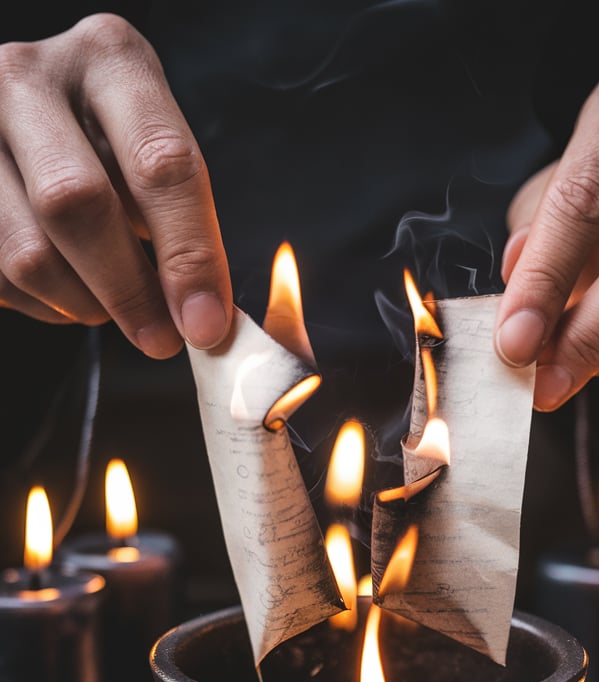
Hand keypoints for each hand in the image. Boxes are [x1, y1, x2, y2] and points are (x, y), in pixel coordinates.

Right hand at [0, 14, 231, 356]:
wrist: (25, 127)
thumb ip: (179, 218)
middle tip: (160, 338)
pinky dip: (44, 304)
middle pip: (78, 203)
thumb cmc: (105, 146)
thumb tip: (204, 314)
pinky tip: (65, 291)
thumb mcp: (147, 155)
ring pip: (29, 252)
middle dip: (128, 289)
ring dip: (81, 303)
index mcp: (108, 58)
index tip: (205, 323)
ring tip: (108, 306)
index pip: (160, 162)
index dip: (188, 255)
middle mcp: (30, 77)